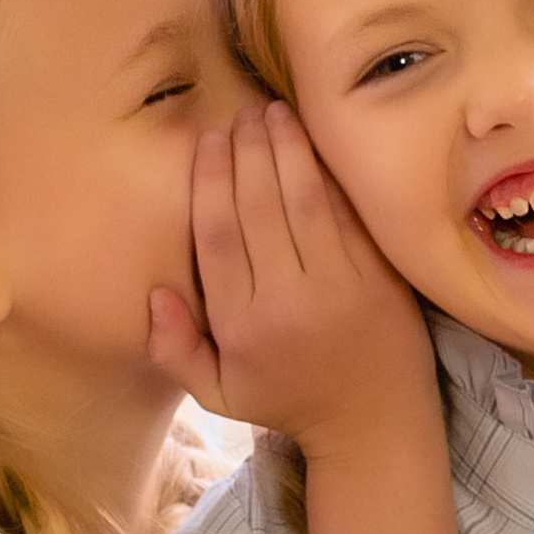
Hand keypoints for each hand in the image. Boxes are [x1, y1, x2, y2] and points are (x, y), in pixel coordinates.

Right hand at [146, 104, 437, 463]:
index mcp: (243, 327)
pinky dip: (326, 174)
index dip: (210, 182)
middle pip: (257, 208)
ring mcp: (338, 285)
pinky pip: (344, 213)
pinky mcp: (377, 275)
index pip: (218, 238)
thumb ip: (176, 350)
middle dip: (246, 152)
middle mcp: (288, 302)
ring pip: (302, 200)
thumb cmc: (289, 399)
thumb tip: (155, 295)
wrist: (374, 420)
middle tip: (240, 115)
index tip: (208, 143)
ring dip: (285, 149)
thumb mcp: (219, 393)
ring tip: (272, 113)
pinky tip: (312, 143)